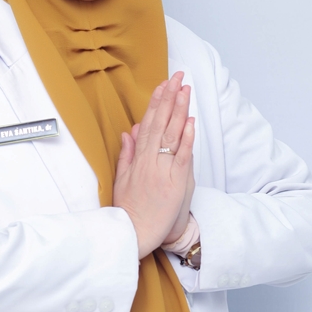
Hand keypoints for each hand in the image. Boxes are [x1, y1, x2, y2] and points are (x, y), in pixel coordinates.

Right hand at [113, 72, 195, 258]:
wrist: (134, 233)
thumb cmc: (129, 209)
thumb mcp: (121, 179)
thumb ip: (126, 154)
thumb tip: (129, 131)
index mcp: (137, 159)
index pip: (148, 124)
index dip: (156, 103)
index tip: (162, 85)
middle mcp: (149, 161)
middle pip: (160, 124)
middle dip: (169, 98)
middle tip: (177, 77)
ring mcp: (162, 171)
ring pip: (171, 135)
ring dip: (179, 111)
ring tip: (185, 90)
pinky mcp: (175, 183)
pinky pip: (181, 157)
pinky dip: (185, 139)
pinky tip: (189, 122)